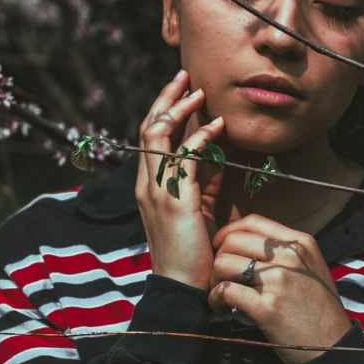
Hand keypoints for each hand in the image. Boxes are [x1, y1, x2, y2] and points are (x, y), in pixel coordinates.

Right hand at [135, 69, 224, 290]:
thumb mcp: (198, 209)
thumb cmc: (192, 251)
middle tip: (184, 75)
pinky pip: (184, 156)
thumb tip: (216, 157)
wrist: (183, 288)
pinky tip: (218, 126)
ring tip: (199, 92)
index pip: (148, 136)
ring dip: (179, 108)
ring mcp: (156, 190)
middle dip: (165, 97)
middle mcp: (146, 183)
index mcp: (148, 185)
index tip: (181, 89)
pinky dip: (200, 137)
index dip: (162, 109)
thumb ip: (203, 182)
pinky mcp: (174, 198)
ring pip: (158, 133)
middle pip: (147, 126)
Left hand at [209, 215, 352, 363]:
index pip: (253, 222)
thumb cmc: (319, 309)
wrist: (334, 346)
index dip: (229, 232)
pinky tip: (221, 308)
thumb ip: (285, 252)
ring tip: (220, 295)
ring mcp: (279, 280)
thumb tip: (247, 244)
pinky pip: (225, 291)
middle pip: (234, 240)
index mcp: (300, 242)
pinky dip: (215, 299)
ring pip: (224, 263)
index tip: (221, 247)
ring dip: (214, 279)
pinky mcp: (267, 307)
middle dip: (218, 257)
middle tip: (219, 276)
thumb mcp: (311, 268)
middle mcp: (290, 256)